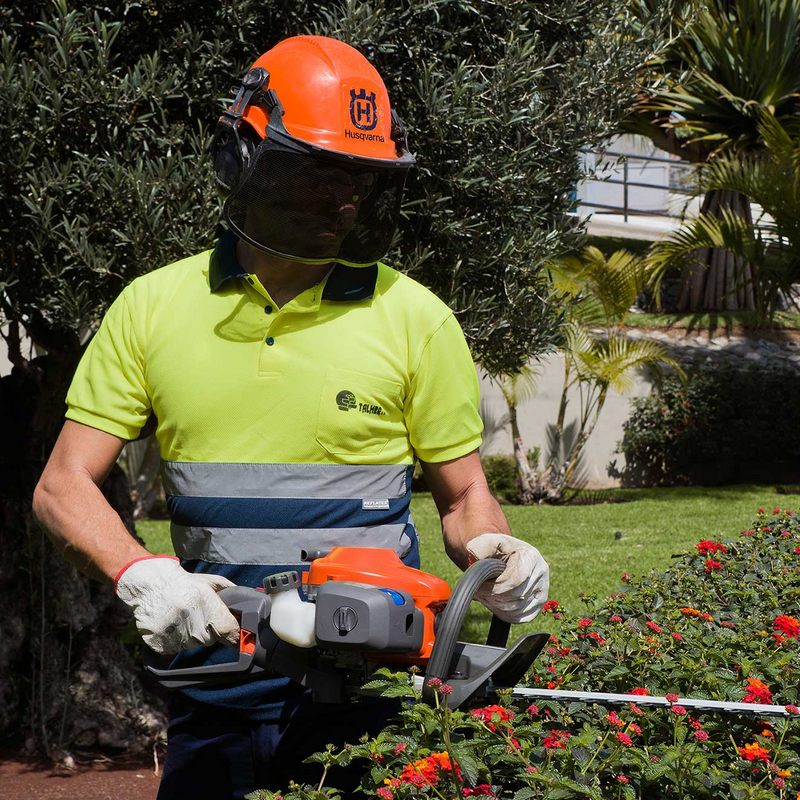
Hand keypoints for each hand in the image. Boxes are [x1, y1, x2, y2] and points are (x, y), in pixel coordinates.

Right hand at [115, 556, 239, 653]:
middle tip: (198, 616)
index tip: (234, 634)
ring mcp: (174, 633)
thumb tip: (249, 604)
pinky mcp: (160, 643)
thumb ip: (230, 592)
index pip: (228, 630)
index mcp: (205, 603)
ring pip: (193, 644)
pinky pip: (175, 648)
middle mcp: (191, 620)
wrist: (149, 584)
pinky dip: (176, 639)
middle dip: (209, 630)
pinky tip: (172, 624)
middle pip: (210, 639)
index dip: (233, 634)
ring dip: (191, 635)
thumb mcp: (209, 581)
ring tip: (182, 617)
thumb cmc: (182, 582)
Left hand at [466, 533, 549, 622]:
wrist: (506, 556)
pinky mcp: (539, 602)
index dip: (495, 588)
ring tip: (486, 597)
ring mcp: (542, 588)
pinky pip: (523, 616)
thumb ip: (481, 547)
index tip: (480, 588)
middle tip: (480, 594)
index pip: (515, 580)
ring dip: (498, 607)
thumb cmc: (495, 550)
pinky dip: (506, 614)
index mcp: (530, 556)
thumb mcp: (487, 542)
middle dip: (494, 598)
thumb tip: (475, 555)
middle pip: (517, 596)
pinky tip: (496, 604)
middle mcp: (541, 572)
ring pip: (518, 608)